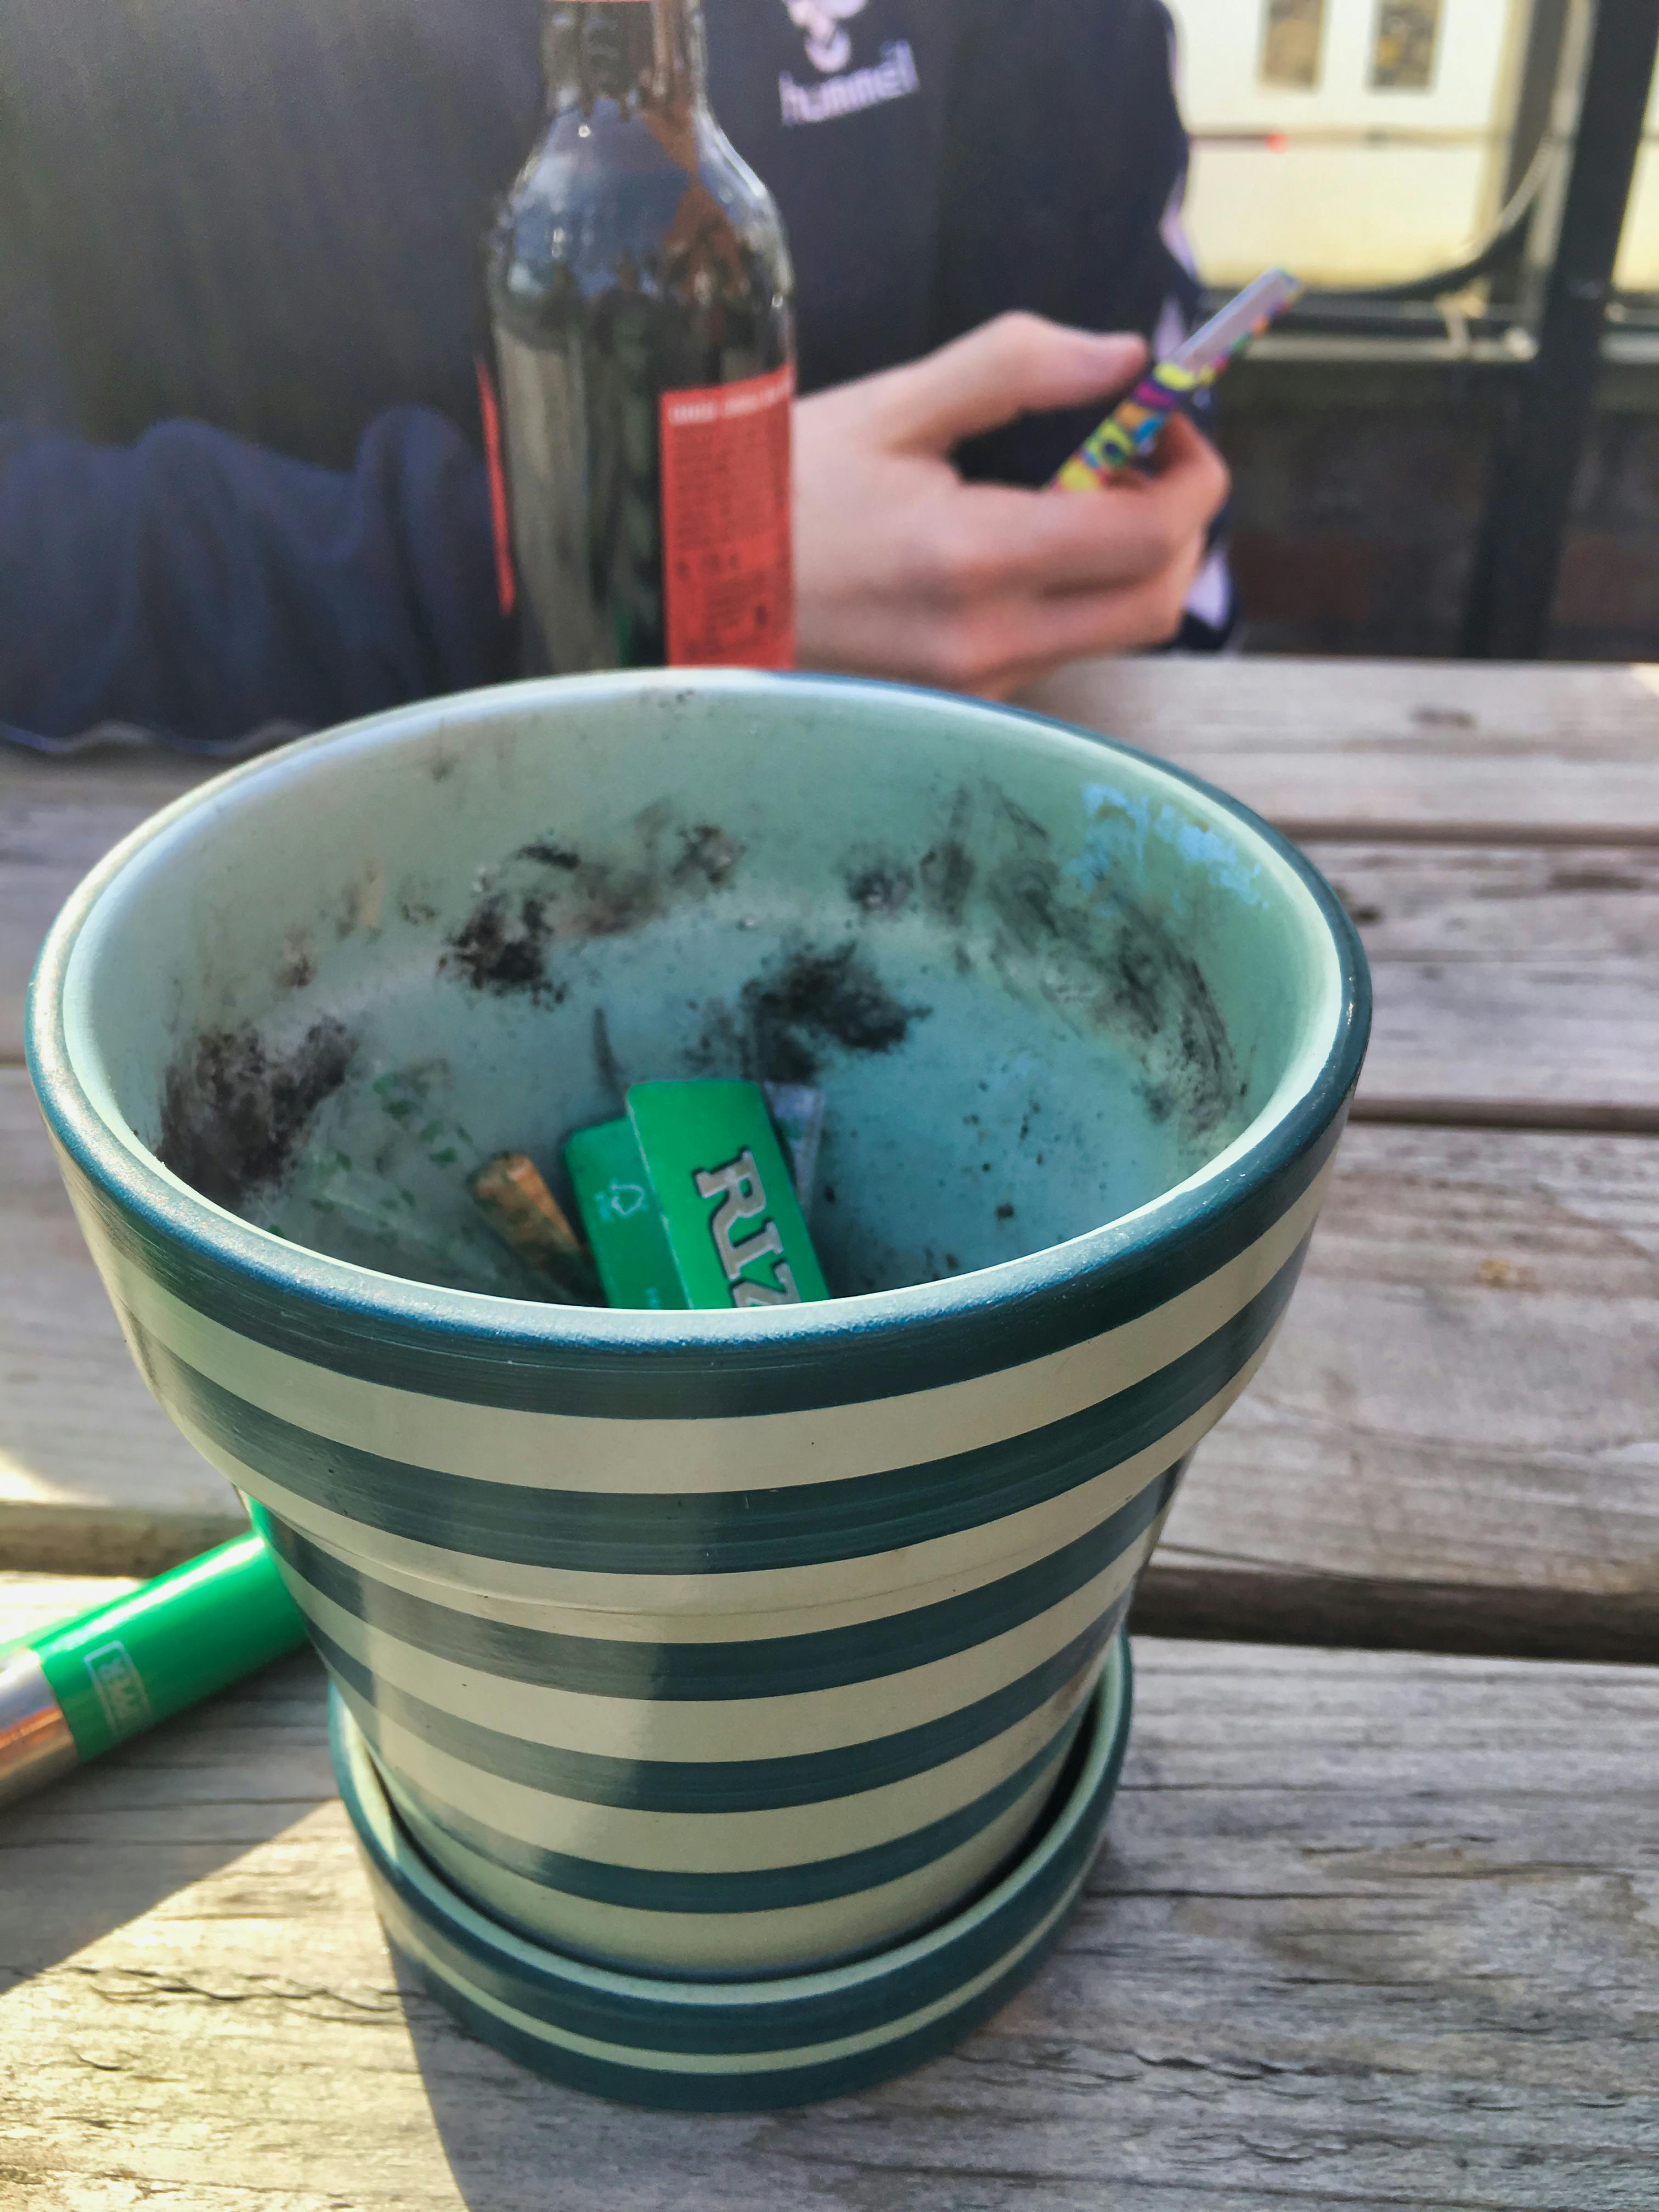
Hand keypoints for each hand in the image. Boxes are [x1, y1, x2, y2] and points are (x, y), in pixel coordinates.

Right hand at [793, 312, 1229, 697]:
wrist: (692, 596)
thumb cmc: (783, 490)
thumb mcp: (891, 405)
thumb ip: (1016, 367)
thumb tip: (1127, 359)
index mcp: (971, 559)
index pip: (1149, 537)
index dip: (1192, 473)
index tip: (1165, 424)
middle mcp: (984, 644)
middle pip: (1156, 602)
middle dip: (1178, 523)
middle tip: (1138, 460)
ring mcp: (974, 688)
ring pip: (1112, 632)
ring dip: (1125, 560)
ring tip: (1070, 495)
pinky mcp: (961, 707)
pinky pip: (1057, 652)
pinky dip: (1072, 596)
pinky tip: (1020, 549)